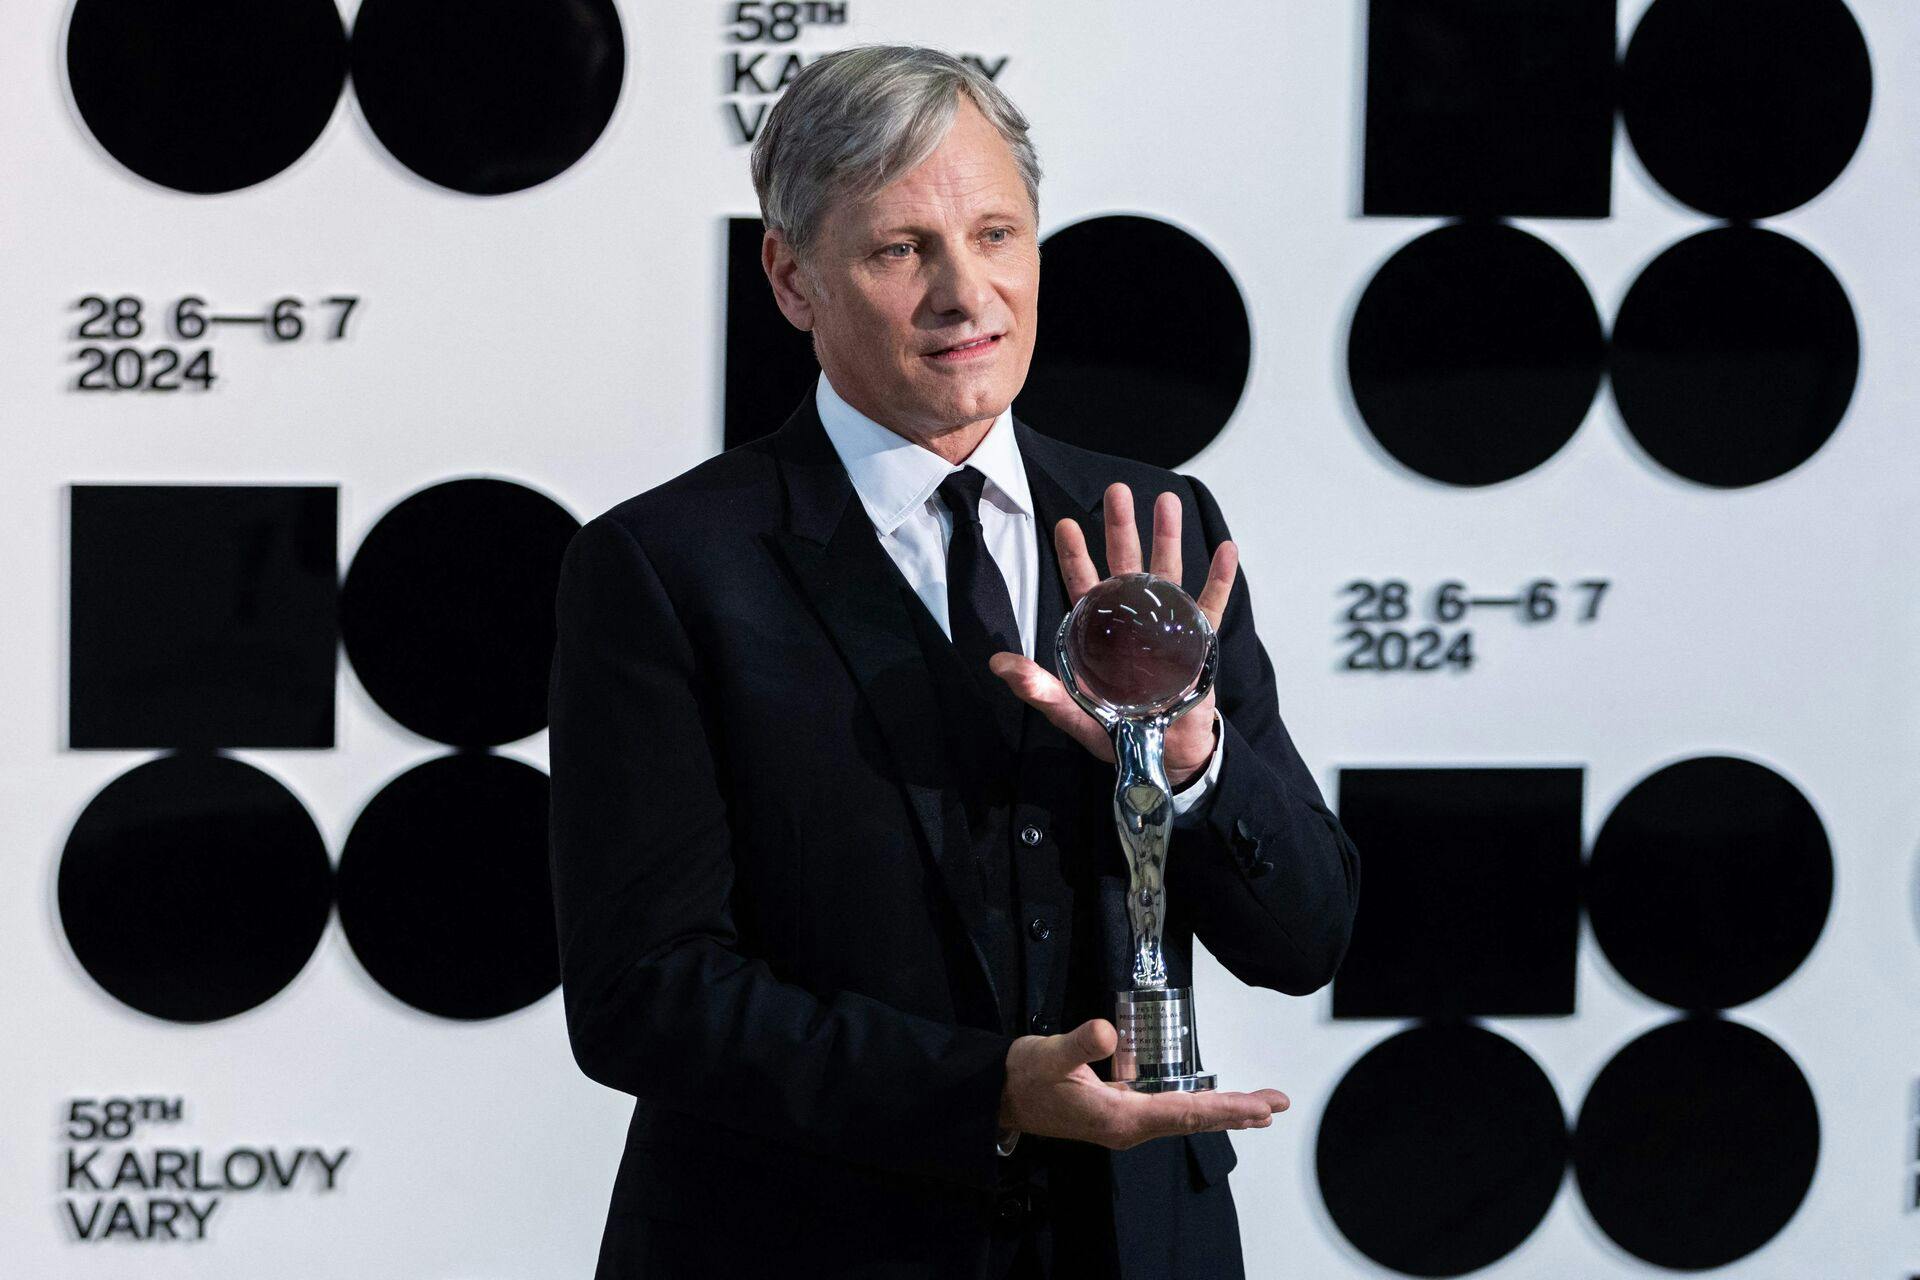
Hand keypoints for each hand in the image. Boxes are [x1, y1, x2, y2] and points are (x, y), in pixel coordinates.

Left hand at [989, 483, 1237, 785]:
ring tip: (1166, 500)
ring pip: (1168, 572)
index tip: (1067, 523)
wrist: (1163, 753)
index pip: (1084, 583)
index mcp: (1100, 630)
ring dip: (1168, 537)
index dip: (1075, 554)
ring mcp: (1168, 625)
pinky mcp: (1199, 641)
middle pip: (1126, 563)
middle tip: (1116, 490)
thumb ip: (1038, 688)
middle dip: (1121, 527)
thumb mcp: (1071, 710)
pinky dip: (1220, 578)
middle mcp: (1133, 617)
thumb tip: (997, 664)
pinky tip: (1226, 548)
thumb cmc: (1115, 729)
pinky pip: (1212, 604)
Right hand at [999, 1018, 1287, 1148]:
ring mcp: (1125, 1122)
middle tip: (1278, 1103)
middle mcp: (1128, 1126)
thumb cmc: (1023, 1077)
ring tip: (1260, 1106)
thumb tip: (1107, 1031)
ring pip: (1185, 1116)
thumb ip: (1078, 1043)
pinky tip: (1211, 1103)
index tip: (1260, 1106)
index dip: (1225, 1108)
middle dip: (1238, 1111)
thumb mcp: (1047, 1055)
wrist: (1000, 1096)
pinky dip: (1199, 1106)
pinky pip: (1170, 1111)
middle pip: (1194, 1119)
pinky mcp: (1120, 1112)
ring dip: (1223, 1110)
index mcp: (1119, 1118)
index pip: (1183, 1112)